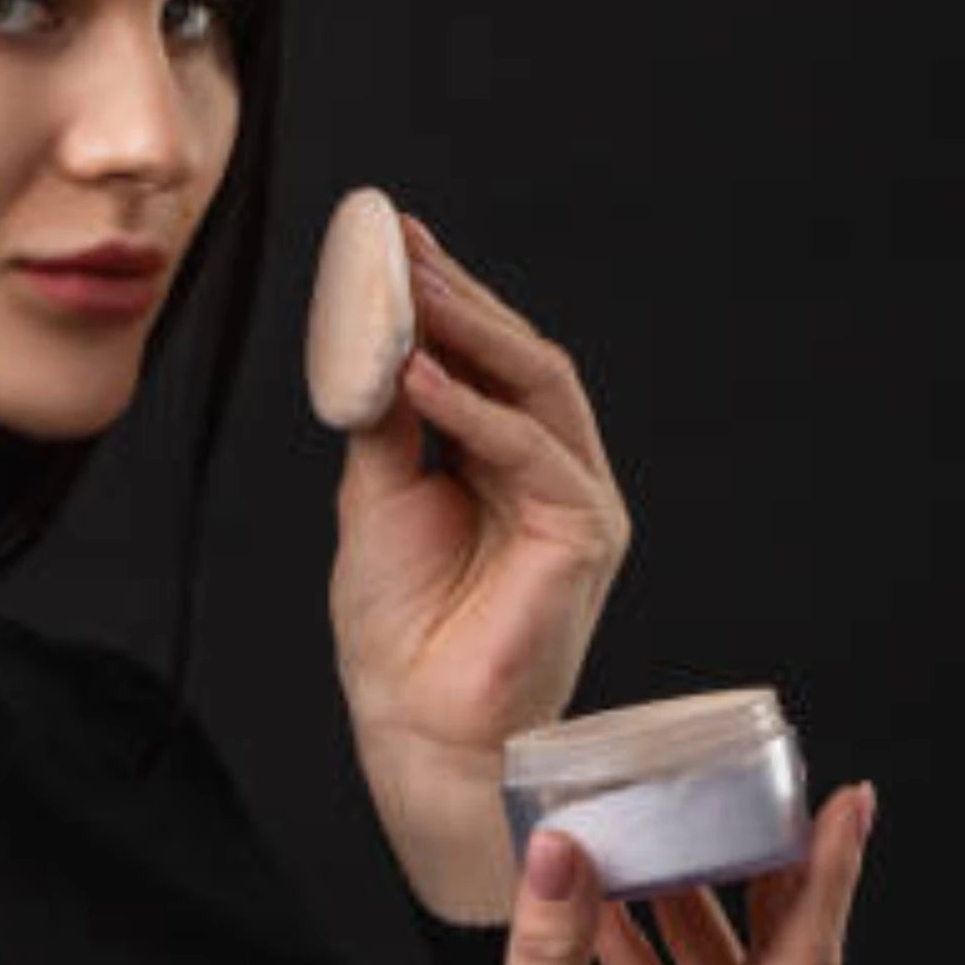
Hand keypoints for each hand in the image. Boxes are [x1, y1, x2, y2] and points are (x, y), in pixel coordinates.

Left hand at [330, 213, 633, 832]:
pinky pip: (530, 450)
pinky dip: (472, 407)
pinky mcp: (587, 531)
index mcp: (505, 462)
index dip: (446, 299)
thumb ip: (389, 417)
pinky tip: (418, 373)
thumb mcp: (377, 495)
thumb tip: (379, 329)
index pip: (486, 361)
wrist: (417, 724)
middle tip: (405, 245)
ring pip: (538, 386)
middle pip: (521, 359)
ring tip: (409, 288)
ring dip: (470, 331)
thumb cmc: (399, 626)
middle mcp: (552, 472)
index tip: (396, 240)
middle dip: (461, 297)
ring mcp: (578, 499)